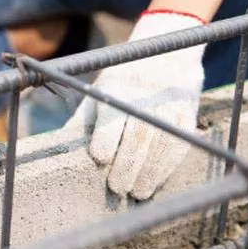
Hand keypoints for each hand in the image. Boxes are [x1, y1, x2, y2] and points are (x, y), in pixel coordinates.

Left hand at [68, 11, 206, 199]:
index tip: (99, 159)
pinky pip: (180, 143)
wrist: (166, 56)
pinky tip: (157, 181)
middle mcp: (144, 95)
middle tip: (118, 188)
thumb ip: (83, 120)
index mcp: (116, 88)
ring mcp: (169, 104)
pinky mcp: (187, 113)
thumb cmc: (120, 83)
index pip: (111, 115)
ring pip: (161, 142)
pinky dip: (169, 166)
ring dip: (150, 172)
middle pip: (138, 135)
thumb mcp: (97, 92)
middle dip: (128, 164)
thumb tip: (60, 150)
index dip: (106, 138)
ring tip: (138, 192)